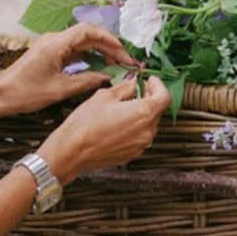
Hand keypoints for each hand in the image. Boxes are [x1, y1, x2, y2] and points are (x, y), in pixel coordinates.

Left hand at [0, 23, 135, 115]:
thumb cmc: (25, 93)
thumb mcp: (60, 90)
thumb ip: (86, 81)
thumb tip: (107, 77)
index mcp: (56, 44)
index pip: (89, 31)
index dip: (109, 40)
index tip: (123, 53)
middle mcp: (54, 40)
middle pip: (88, 35)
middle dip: (108, 47)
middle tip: (125, 62)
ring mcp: (51, 45)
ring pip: (81, 42)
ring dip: (99, 51)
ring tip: (115, 65)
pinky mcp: (49, 54)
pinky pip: (73, 50)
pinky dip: (88, 56)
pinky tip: (98, 67)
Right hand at [41, 74, 170, 183]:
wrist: (72, 151)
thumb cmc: (85, 124)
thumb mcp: (104, 96)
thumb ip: (124, 88)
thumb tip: (132, 84)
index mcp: (143, 113)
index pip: (164, 97)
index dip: (158, 86)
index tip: (149, 81)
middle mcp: (146, 131)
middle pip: (157, 111)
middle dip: (149, 98)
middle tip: (136, 90)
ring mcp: (140, 145)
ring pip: (149, 124)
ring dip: (142, 114)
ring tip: (124, 107)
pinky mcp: (132, 154)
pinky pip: (139, 137)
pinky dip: (134, 127)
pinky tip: (119, 123)